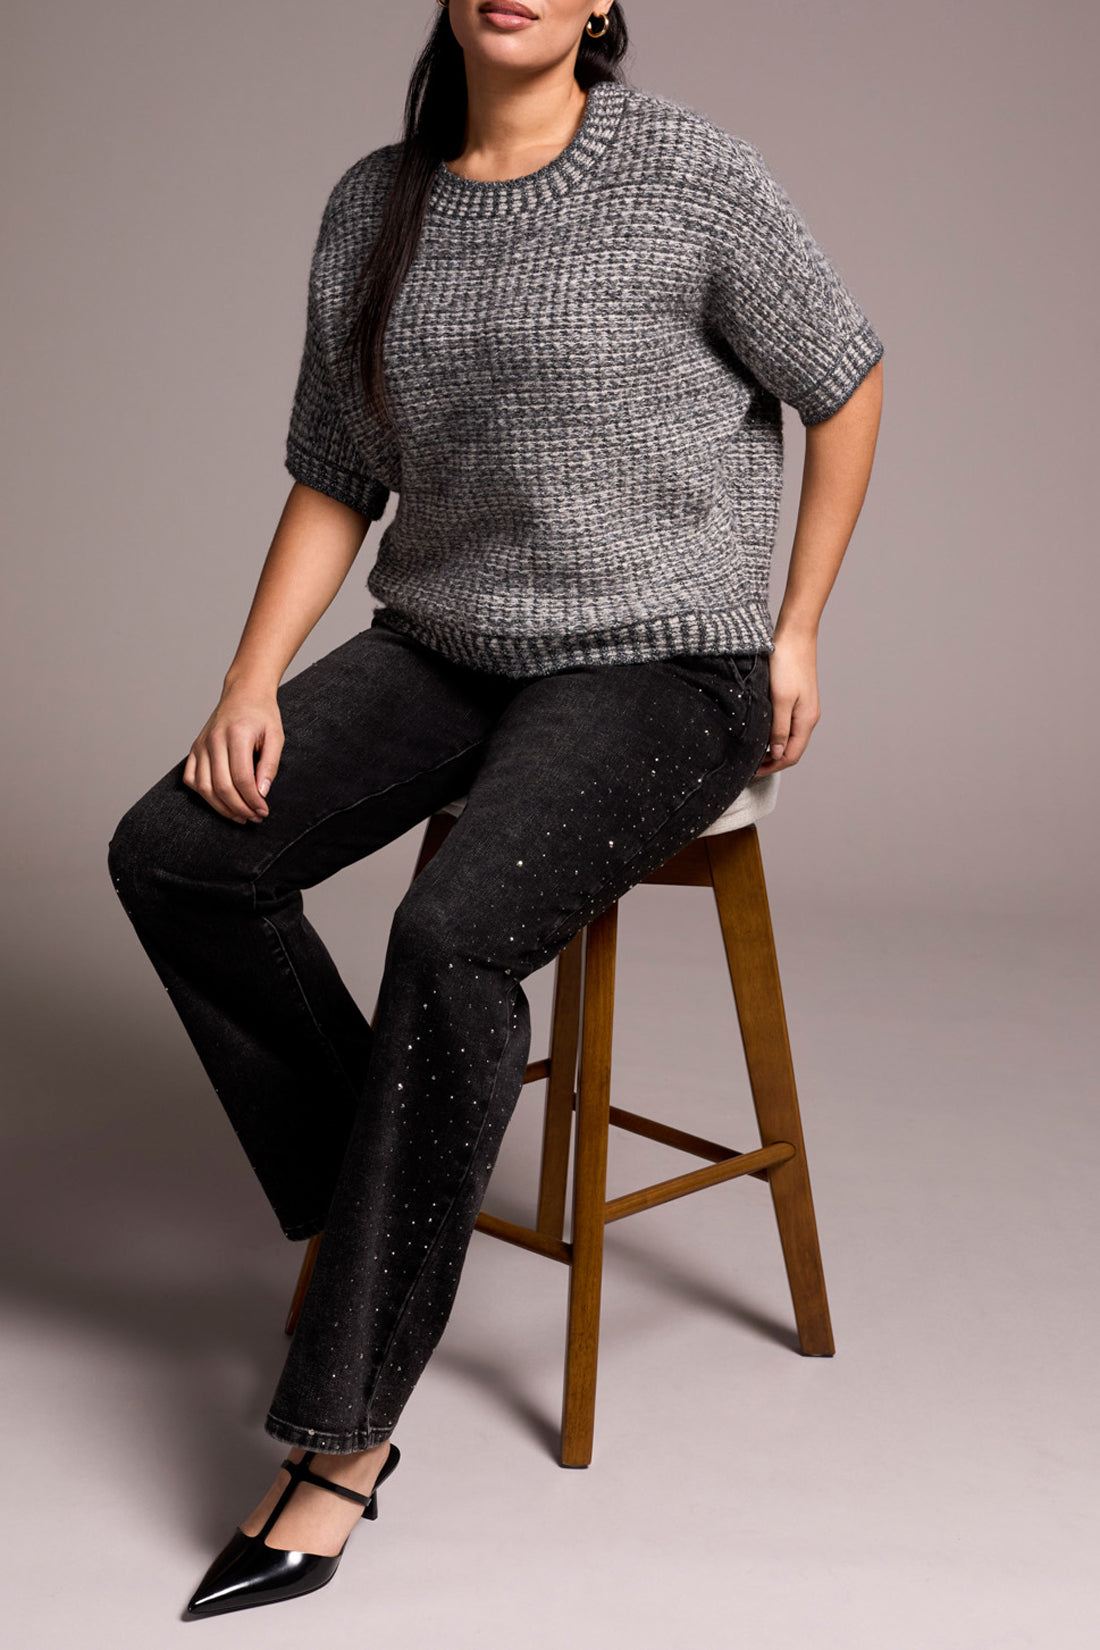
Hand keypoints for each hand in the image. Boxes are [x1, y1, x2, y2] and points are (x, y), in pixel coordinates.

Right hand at [183, 682, 283, 822]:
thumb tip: (262, 793)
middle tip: (255, 817)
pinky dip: (203, 794)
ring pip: (204, 787)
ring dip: (222, 807)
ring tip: (240, 815)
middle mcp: (214, 740)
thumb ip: (270, 765)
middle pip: (222, 786)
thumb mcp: (276, 737)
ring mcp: (201, 745)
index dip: (252, 800)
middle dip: (240, 808)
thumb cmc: (262, 715)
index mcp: (236, 734)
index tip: (264, 811)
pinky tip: (220, 801)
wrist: (244, 693)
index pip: (241, 778)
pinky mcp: (194, 749)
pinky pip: (191, 779)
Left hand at [754, 631, 819, 774]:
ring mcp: (804, 708)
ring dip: (772, 748)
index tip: (751, 772)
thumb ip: (778, 728)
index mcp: (806, 720)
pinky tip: (760, 732)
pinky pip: (787, 725)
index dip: (772, 767)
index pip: (791, 755)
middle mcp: (808, 717)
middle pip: (791, 749)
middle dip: (772, 761)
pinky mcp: (797, 698)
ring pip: (789, 738)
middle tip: (749, 766)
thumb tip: (776, 754)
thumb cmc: (786, 663)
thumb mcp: (780, 699)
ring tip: (752, 752)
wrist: (794, 635)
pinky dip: (774, 734)